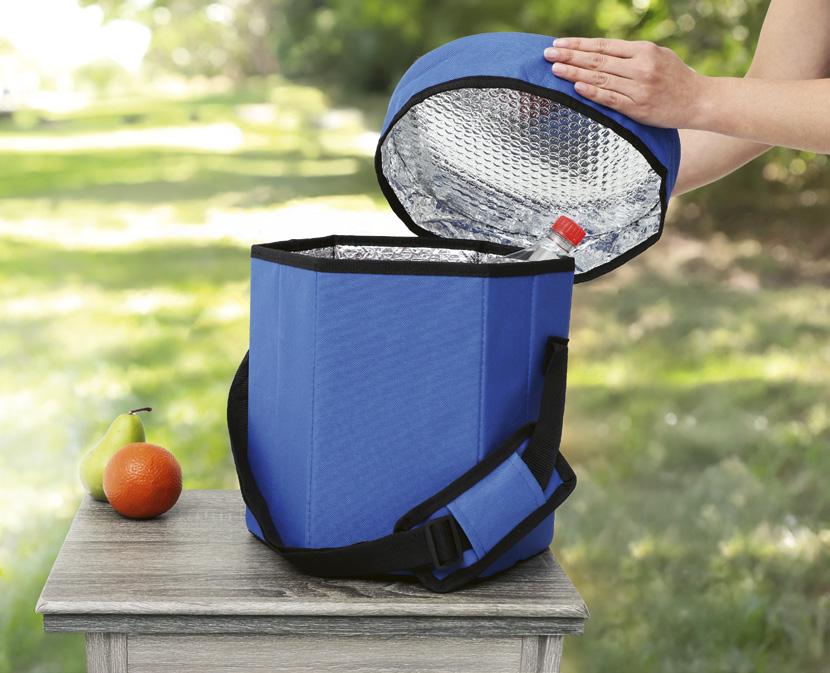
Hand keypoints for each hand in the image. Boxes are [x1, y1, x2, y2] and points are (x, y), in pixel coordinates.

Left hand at [544, 37, 707, 127]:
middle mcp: (640, 66)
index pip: (603, 45)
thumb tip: (602, 53)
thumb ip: (632, 55)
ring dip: (575, 72)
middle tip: (547, 54)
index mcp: (643, 50)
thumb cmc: (676, 78)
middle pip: (597, 60)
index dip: (579, 44)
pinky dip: (592, 92)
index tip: (558, 43)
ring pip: (600, 78)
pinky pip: (610, 99)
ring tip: (555, 69)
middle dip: (570, 56)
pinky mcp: (638, 107)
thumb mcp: (658, 56)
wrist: (700, 101)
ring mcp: (638, 88)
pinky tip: (575, 87)